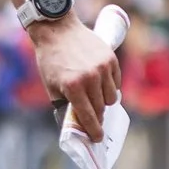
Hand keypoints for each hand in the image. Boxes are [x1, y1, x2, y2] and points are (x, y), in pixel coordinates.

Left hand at [30, 15, 121, 142]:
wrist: (58, 29)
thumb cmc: (51, 59)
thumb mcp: (51, 85)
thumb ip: (64, 105)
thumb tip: (75, 124)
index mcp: (72, 86)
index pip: (88, 116)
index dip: (93, 131)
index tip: (97, 138)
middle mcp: (90, 78)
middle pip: (101, 109)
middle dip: (97, 115)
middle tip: (93, 117)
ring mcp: (102, 68)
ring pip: (111, 97)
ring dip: (104, 100)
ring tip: (94, 95)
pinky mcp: (110, 59)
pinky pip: (116, 82)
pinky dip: (110, 86)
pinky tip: (100, 81)